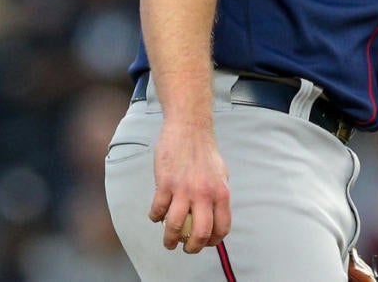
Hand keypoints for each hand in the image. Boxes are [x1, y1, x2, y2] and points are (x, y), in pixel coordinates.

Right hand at [148, 120, 231, 252]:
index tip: (206, 244)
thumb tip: (215, 219)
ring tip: (168, 243)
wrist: (190, 128)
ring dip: (170, 240)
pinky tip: (156, 216)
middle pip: (200, 233)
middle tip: (185, 248)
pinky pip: (157, 210)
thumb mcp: (221, 175)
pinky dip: (155, 217)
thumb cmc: (205, 151)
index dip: (214, 241)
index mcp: (221, 193)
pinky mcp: (165, 184)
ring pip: (174, 226)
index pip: (222, 227)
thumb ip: (218, 196)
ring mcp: (184, 189)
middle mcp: (205, 194)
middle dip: (192, 248)